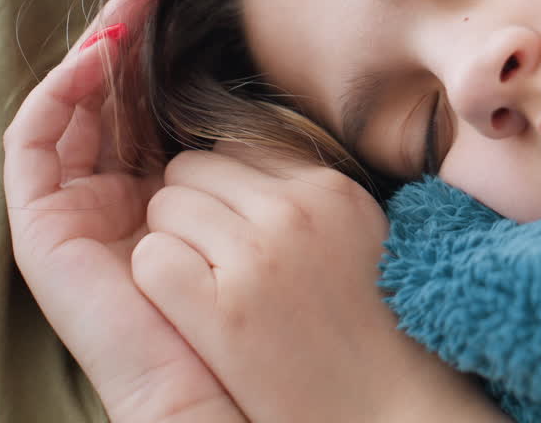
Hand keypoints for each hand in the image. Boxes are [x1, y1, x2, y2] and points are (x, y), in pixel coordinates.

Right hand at [3, 0, 244, 422]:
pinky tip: (97, 57)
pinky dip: (58, 96)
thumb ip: (243, 149)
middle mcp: (114, 192)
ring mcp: (77, 209)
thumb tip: (268, 80)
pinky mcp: (45, 231)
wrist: (233, 385)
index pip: (146, 94)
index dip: (158, 38)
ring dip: (95, 46)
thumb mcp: (259, 205)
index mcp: (160, 188)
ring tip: (132, 0)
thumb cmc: (262, 303)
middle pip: (107, 90)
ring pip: (71, 106)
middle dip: (127, 24)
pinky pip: (33, 146)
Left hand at [132, 144, 507, 422]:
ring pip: (164, 207)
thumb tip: (235, 158)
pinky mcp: (224, 311)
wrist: (388, 406)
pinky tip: (195, 313)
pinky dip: (159, 283)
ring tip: (214, 288)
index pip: (236, 144)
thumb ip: (306, 193)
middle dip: (193, 207)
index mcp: (331, 187)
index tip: (243, 227)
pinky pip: (151, 259)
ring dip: (174, 243)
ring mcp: (259, 257)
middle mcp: (295, 210)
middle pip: (191, 167)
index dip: (227, 186)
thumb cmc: (372, 326)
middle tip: (221, 261)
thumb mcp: (359, 231)